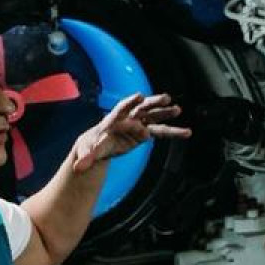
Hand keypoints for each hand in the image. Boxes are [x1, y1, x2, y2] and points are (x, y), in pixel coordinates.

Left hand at [70, 93, 190, 172]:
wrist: (99, 143)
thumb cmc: (93, 145)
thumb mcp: (88, 152)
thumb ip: (86, 158)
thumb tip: (78, 168)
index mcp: (113, 120)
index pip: (121, 109)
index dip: (130, 103)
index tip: (139, 96)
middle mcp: (128, 118)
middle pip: (141, 108)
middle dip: (153, 103)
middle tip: (165, 98)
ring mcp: (138, 123)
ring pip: (153, 116)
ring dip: (165, 113)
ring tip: (178, 110)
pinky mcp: (145, 132)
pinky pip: (160, 131)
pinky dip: (172, 132)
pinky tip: (186, 132)